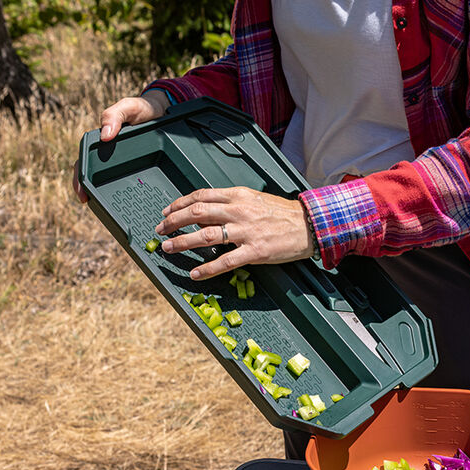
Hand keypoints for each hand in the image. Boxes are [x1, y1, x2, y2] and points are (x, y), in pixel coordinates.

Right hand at [72, 90, 170, 202]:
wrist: (162, 111)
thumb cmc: (142, 109)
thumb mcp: (128, 107)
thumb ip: (114, 116)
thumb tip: (104, 136)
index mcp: (100, 143)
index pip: (84, 163)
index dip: (80, 180)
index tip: (82, 195)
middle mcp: (109, 156)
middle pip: (96, 178)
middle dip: (93, 193)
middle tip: (95, 208)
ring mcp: (124, 163)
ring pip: (113, 183)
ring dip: (110, 196)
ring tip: (114, 212)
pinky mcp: (138, 167)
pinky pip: (132, 182)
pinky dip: (130, 193)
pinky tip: (134, 206)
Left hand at [157, 187, 315, 278]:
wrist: (309, 225)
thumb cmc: (282, 213)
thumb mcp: (255, 199)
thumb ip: (231, 203)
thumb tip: (207, 211)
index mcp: (238, 195)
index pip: (201, 196)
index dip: (179, 204)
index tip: (167, 212)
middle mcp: (239, 211)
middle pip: (196, 213)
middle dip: (174, 222)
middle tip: (161, 230)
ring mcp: (246, 232)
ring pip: (206, 236)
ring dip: (183, 242)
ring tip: (169, 248)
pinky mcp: (255, 251)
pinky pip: (226, 261)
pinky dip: (207, 268)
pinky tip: (195, 273)